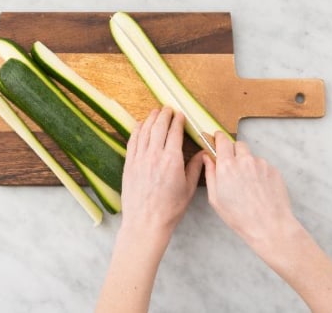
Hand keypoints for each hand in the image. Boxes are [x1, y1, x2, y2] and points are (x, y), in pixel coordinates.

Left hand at [120, 107, 205, 237]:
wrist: (146, 222)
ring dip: (151, 119)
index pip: (175, 132)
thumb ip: (195, 168)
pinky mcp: (129, 164)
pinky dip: (137, 130)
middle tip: (168, 109)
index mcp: (172, 160)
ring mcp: (140, 159)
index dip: (178, 121)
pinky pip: (133, 141)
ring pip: (145, 131)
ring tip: (155, 112)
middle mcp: (155, 155)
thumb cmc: (169, 209)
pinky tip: (140, 125)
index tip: (180, 115)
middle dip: (164, 115)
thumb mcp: (188, 189)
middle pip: (159, 127)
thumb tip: (202, 154)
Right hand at [202, 131, 301, 263]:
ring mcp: (261, 164)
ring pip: (251, 156)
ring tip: (249, 185)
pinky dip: (259, 173)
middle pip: (238, 145)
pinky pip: (263, 166)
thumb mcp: (216, 199)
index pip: (222, 141)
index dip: (219, 138)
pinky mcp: (273, 170)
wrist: (269, 226)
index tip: (218, 138)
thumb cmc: (240, 217)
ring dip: (248, 164)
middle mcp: (244, 160)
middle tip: (233, 167)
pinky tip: (259, 189)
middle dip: (234, 152)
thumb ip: (210, 174)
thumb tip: (207, 159)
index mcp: (227, 166)